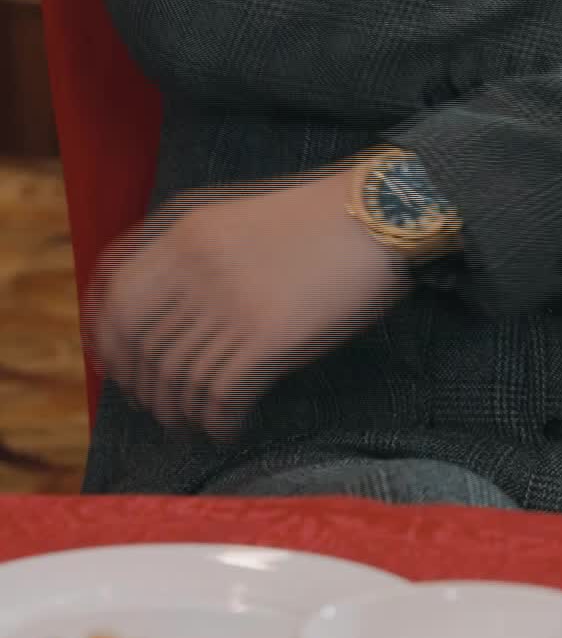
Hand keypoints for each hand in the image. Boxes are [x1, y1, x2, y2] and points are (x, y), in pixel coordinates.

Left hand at [86, 166, 407, 436]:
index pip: (118, 297)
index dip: (110, 341)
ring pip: (179, 378)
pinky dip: (218, 420)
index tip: (118, 367)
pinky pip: (221, 396)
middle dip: (146, 387)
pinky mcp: (268, 340)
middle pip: (143, 346)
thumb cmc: (313, 215)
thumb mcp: (235, 213)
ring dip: (182, 410)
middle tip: (159, 406)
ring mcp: (231, 304)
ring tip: (195, 421)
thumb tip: (160, 311)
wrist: (375, 214)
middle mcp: (197, 267)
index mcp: (184, 230)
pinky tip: (229, 425)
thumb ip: (191, 249)